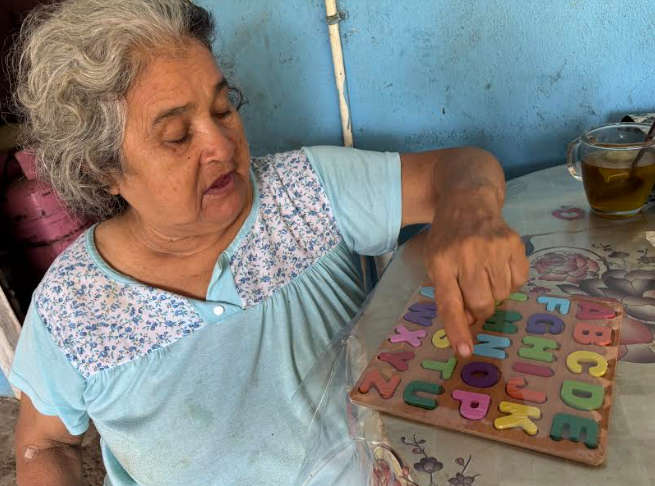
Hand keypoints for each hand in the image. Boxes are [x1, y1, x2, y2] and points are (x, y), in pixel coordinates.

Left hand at [424, 189, 528, 356]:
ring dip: (495, 293)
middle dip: (480, 309)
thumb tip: (471, 325)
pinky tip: (499, 265)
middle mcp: (466, 254)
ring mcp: (493, 247)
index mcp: (441, 262)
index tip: (465, 352)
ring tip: (485, 273)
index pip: (449, 303)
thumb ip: (448, 294)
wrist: (468, 200)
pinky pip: (519, 282)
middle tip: (475, 296)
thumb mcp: (435, 262)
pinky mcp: (514, 243)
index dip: (457, 330)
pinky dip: (510, 281)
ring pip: (502, 295)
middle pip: (481, 304)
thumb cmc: (448, 238)